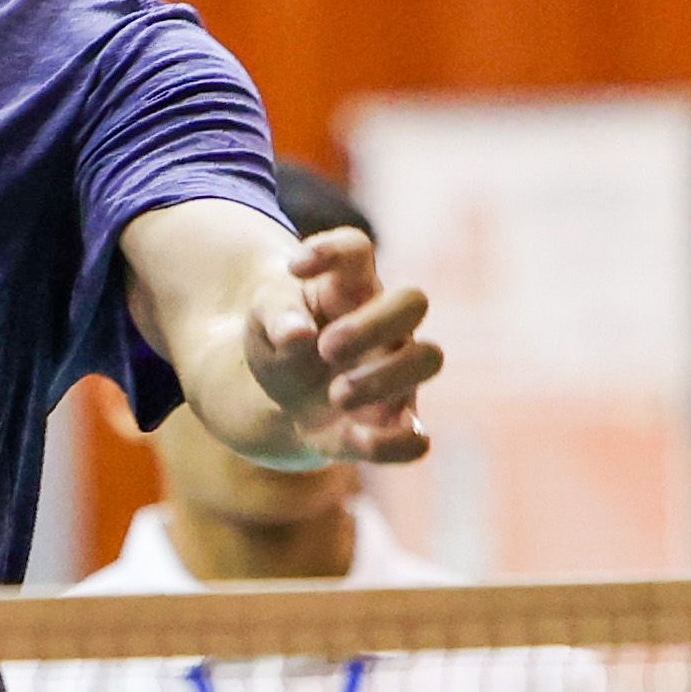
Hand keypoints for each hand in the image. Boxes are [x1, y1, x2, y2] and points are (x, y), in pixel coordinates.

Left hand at [241, 229, 442, 470]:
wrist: (278, 397)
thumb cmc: (280, 342)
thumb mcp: (262, 319)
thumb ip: (275, 316)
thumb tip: (297, 335)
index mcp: (348, 285)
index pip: (355, 248)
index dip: (330, 250)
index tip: (294, 267)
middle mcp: (384, 324)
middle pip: (413, 301)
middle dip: (372, 325)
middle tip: (325, 348)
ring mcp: (395, 373)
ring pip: (428, 360)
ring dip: (384, 378)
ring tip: (335, 394)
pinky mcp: (392, 424)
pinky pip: (416, 438)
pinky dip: (389, 443)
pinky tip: (349, 437)